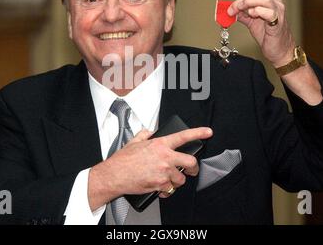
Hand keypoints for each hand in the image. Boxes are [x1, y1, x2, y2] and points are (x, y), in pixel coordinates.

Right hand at [88, 127, 212, 209]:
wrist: (114, 175)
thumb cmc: (123, 160)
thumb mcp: (134, 141)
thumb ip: (145, 134)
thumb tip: (149, 131)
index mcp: (160, 144)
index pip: (183, 136)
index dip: (198, 133)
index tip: (208, 132)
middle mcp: (165, 157)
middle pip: (191, 162)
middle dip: (193, 168)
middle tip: (191, 170)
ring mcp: (164, 172)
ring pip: (181, 179)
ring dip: (176, 181)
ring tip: (167, 179)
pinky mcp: (160, 184)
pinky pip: (171, 189)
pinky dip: (167, 190)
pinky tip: (160, 187)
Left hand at [228, 0, 295, 66]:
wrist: (280, 50)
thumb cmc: (269, 36)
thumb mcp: (252, 23)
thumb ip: (243, 16)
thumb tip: (231, 12)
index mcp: (269, 2)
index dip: (239, 0)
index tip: (229, 8)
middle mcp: (275, 4)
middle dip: (241, 2)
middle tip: (232, 10)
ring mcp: (278, 12)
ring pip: (264, 0)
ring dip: (248, 4)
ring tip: (241, 12)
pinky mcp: (279, 22)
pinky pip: (270, 12)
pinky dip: (259, 12)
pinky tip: (253, 15)